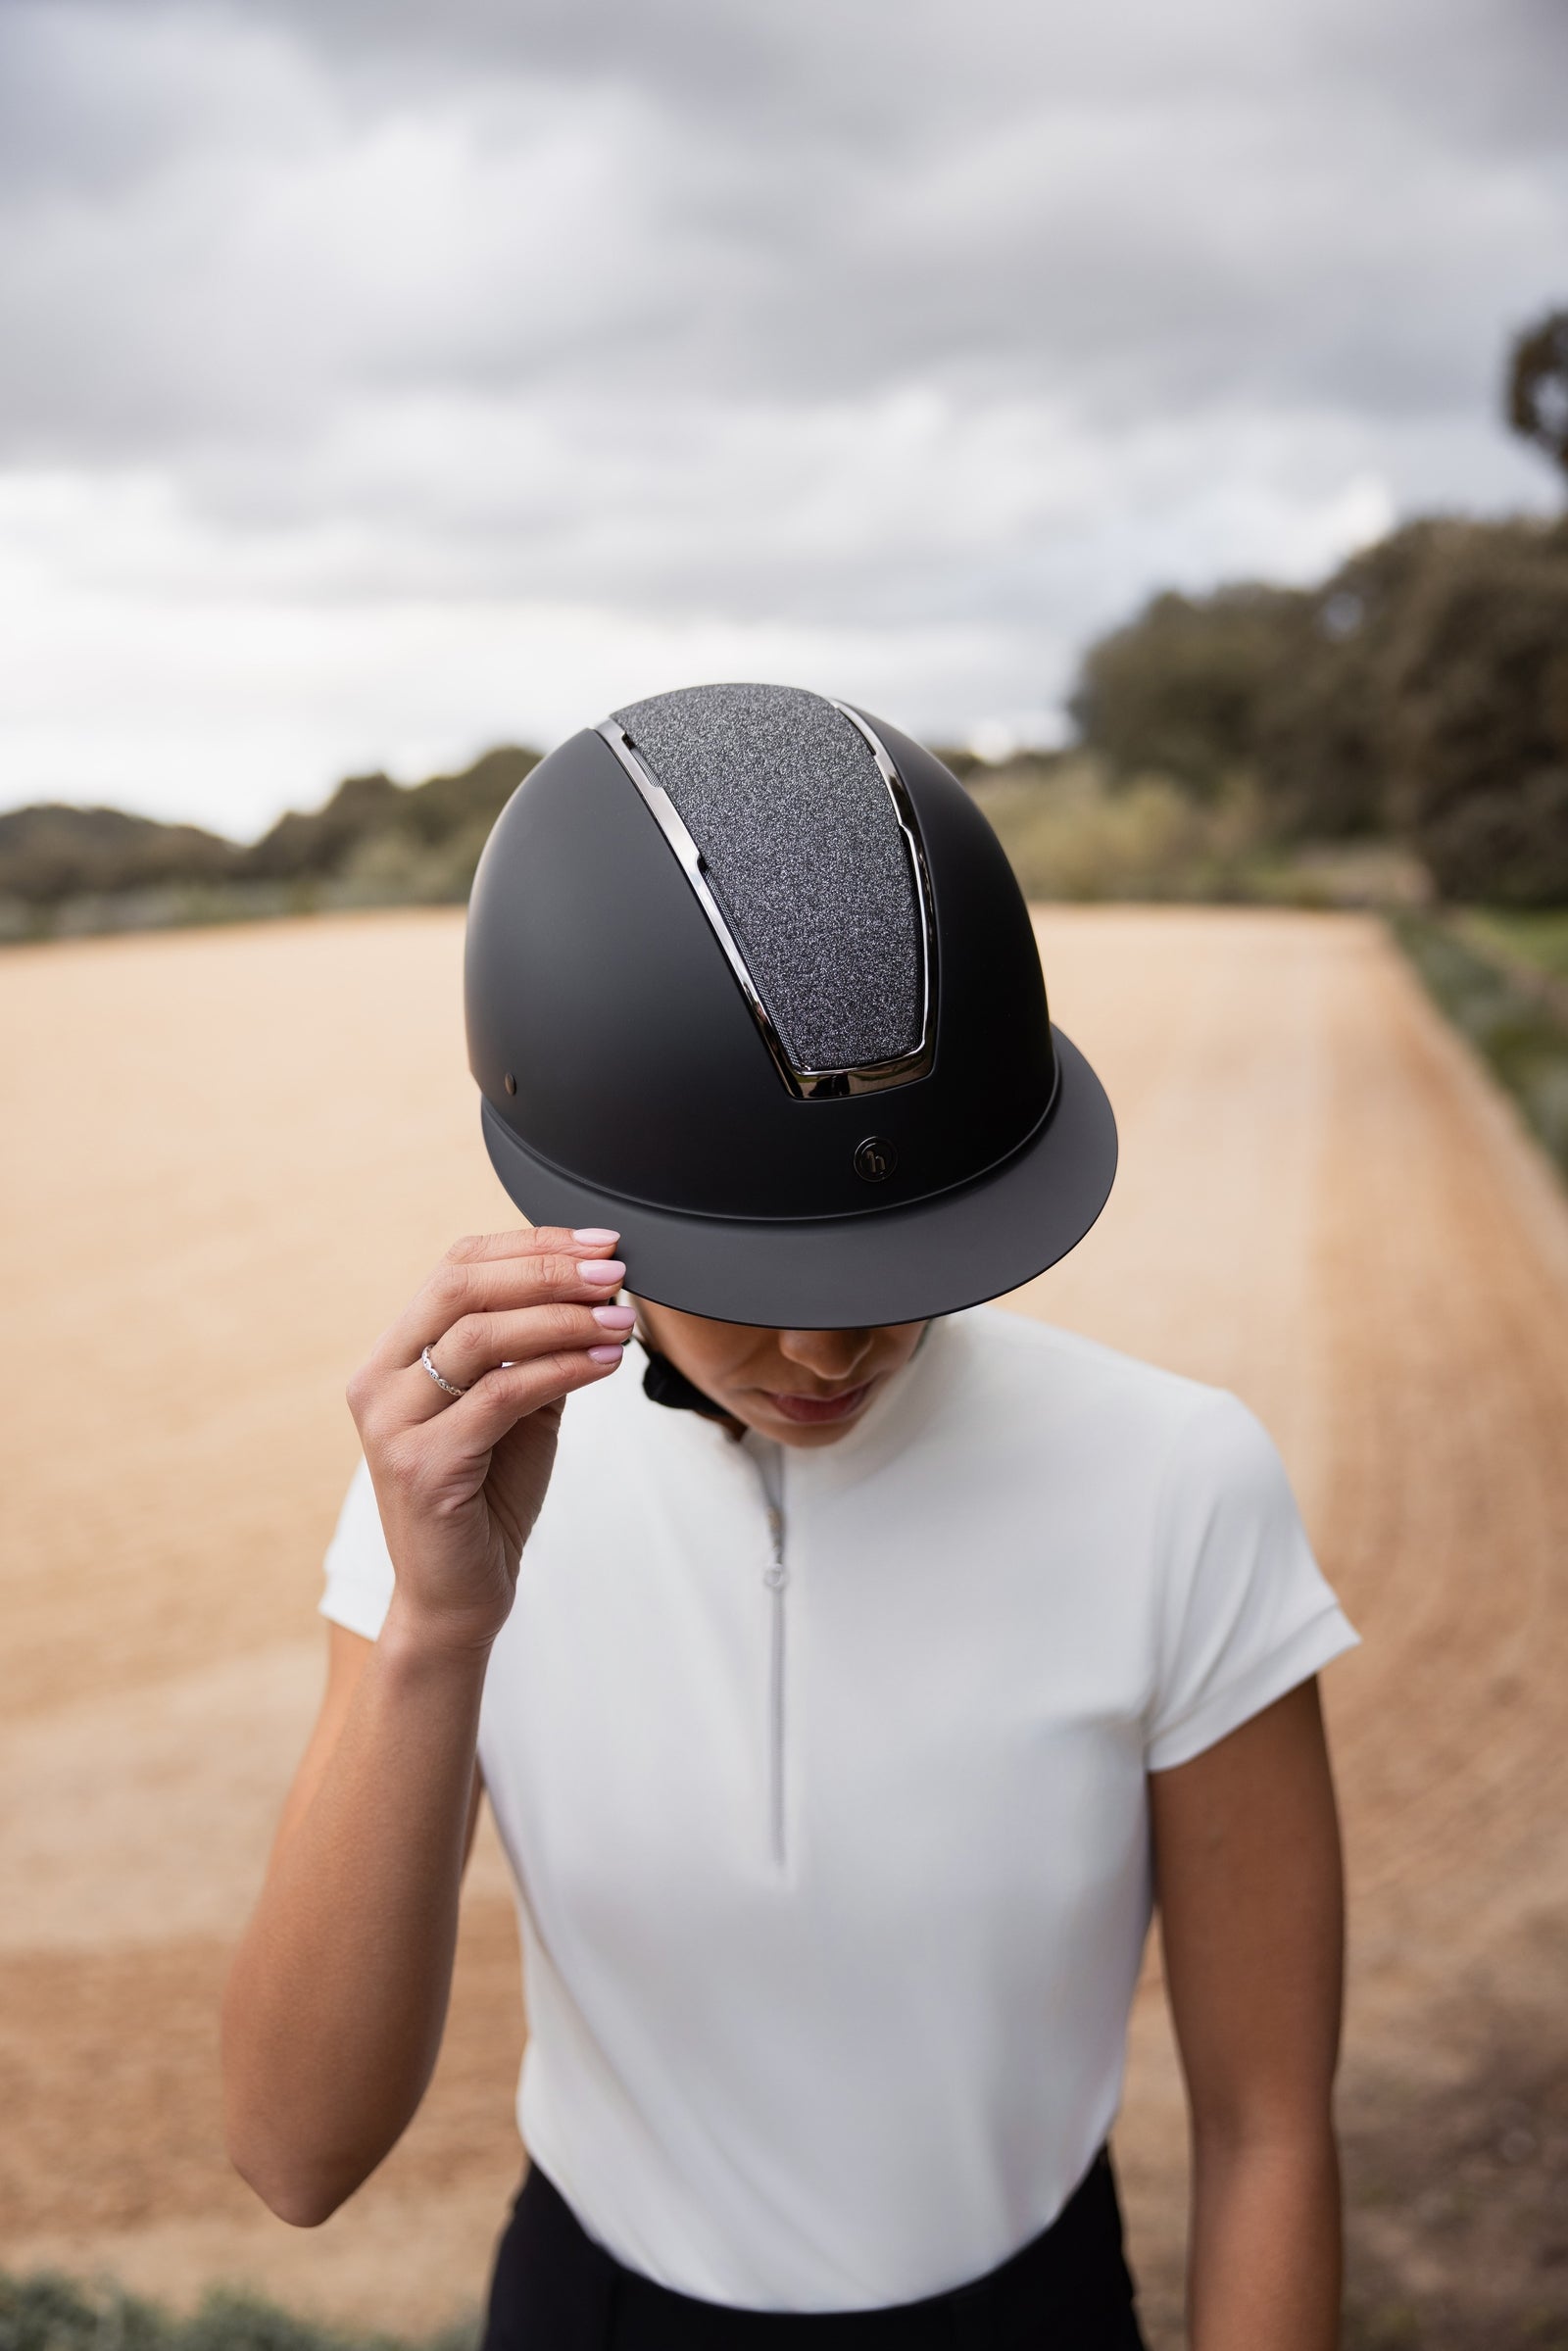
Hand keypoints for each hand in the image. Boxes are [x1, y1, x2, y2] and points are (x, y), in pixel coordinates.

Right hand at [345, 1227, 631, 1654]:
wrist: (457, 1597)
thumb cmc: (487, 1497)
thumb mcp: (514, 1406)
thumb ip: (537, 1347)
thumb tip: (601, 1284)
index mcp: (394, 1355)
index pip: (457, 1266)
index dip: (530, 1244)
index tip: (599, 1242)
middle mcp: (379, 1380)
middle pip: (463, 1287)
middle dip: (548, 1270)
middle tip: (613, 1271)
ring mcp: (393, 1424)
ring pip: (482, 1337)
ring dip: (564, 1319)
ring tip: (619, 1320)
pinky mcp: (422, 1466)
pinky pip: (502, 1396)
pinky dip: (561, 1371)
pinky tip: (604, 1365)